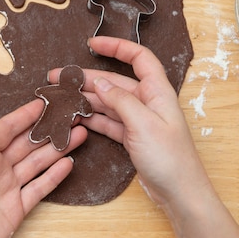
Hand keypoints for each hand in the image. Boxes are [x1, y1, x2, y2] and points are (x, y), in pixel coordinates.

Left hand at [0, 100, 86, 237]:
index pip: (7, 128)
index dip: (26, 115)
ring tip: (79, 134)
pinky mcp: (17, 207)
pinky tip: (68, 163)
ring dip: (57, 148)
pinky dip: (55, 175)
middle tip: (70, 115)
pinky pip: (40, 187)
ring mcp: (9, 187)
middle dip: (48, 129)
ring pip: (38, 162)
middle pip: (27, 143)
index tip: (45, 101)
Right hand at [48, 36, 238, 237]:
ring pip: (108, 102)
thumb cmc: (169, 158)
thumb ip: (120, 100)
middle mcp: (147, 101)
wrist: (180, 193)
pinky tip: (75, 116)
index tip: (92, 44)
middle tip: (58, 77)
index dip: (116, 47)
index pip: (138, 57)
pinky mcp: (132, 137)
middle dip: (87, 78)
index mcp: (157, 91)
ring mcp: (138, 120)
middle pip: (114, 81)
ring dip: (85, 99)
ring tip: (60, 97)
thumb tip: (100, 82)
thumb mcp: (143, 124)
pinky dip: (92, 118)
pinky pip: (108, 121)